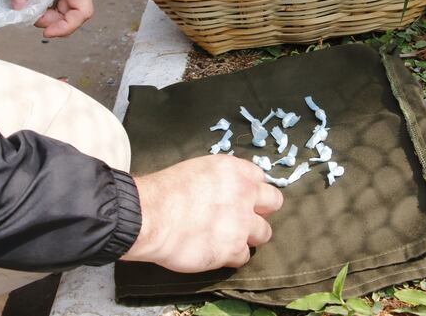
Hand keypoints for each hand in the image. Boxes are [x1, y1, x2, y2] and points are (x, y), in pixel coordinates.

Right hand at [121, 155, 283, 272]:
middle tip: (245, 217)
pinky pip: (244, 256)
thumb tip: (224, 189)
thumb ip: (221, 179)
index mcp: (235, 170)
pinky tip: (218, 252)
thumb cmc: (165, 190)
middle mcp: (245, 194)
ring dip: (250, 235)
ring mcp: (242, 223)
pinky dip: (233, 256)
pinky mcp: (233, 249)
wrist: (151, 216)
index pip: (260, 177)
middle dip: (262, 210)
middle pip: (274, 202)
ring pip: (264, 232)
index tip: (243, 196)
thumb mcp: (198, 169)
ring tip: (231, 237)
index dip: (251, 189)